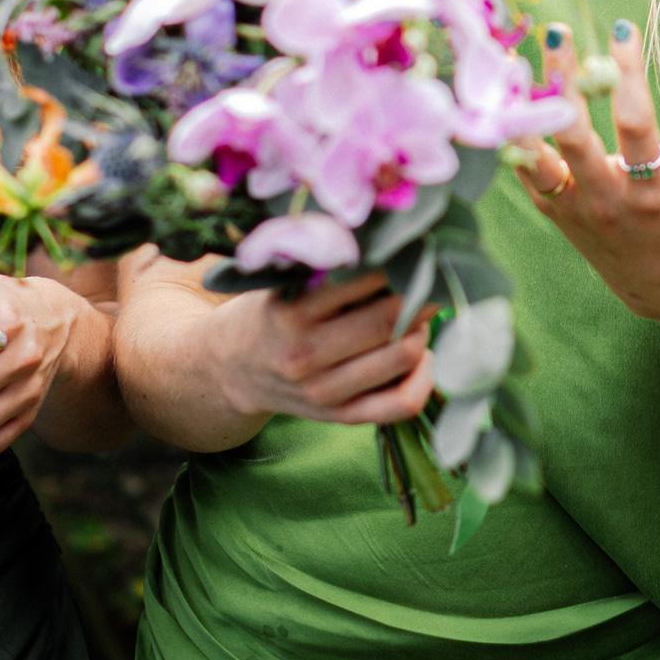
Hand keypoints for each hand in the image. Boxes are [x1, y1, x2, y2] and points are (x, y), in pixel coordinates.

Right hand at [198, 271, 435, 427]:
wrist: (229, 370)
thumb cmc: (268, 312)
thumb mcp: (281, 281)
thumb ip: (325, 264)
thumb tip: (392, 242)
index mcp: (292, 314)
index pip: (363, 281)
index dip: (399, 262)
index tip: (414, 248)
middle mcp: (307, 356)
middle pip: (391, 320)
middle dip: (421, 294)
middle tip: (430, 278)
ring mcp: (325, 392)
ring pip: (403, 358)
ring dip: (423, 329)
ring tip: (420, 313)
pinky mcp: (341, 417)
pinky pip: (402, 403)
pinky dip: (425, 377)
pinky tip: (423, 355)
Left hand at [514, 18, 659, 324]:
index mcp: (653, 196)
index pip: (636, 126)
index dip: (628, 76)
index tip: (624, 29)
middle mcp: (606, 201)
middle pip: (574, 136)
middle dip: (564, 81)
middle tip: (558, 31)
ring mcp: (574, 207)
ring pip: (537, 154)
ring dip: (524, 107)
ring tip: (512, 60)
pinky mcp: (552, 208)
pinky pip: (525, 167)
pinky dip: (513, 130)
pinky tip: (507, 89)